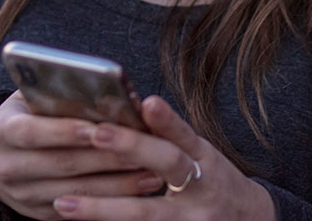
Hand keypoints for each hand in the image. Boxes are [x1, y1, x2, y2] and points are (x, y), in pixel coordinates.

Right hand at [0, 92, 165, 218]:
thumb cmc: (26, 115)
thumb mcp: (30, 98)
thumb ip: (59, 95)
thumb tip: (109, 93)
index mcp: (3, 132)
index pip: (32, 132)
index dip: (65, 131)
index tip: (98, 127)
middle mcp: (8, 167)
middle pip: (62, 164)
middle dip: (105, 158)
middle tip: (144, 148)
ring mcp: (23, 195)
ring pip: (76, 191)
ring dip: (118, 183)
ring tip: (153, 172)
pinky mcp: (40, 213)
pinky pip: (81, 210)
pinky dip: (112, 199)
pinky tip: (140, 189)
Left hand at [52, 95, 276, 220]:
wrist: (247, 220)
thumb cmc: (212, 180)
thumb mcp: (200, 154)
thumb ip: (169, 137)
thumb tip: (128, 106)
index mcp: (205, 157)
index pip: (185, 134)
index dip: (166, 120)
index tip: (146, 102)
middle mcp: (201, 186)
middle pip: (168, 164)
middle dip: (133, 148)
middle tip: (96, 134)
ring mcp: (191, 218)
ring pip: (146, 212)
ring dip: (103, 208)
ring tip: (64, 203)